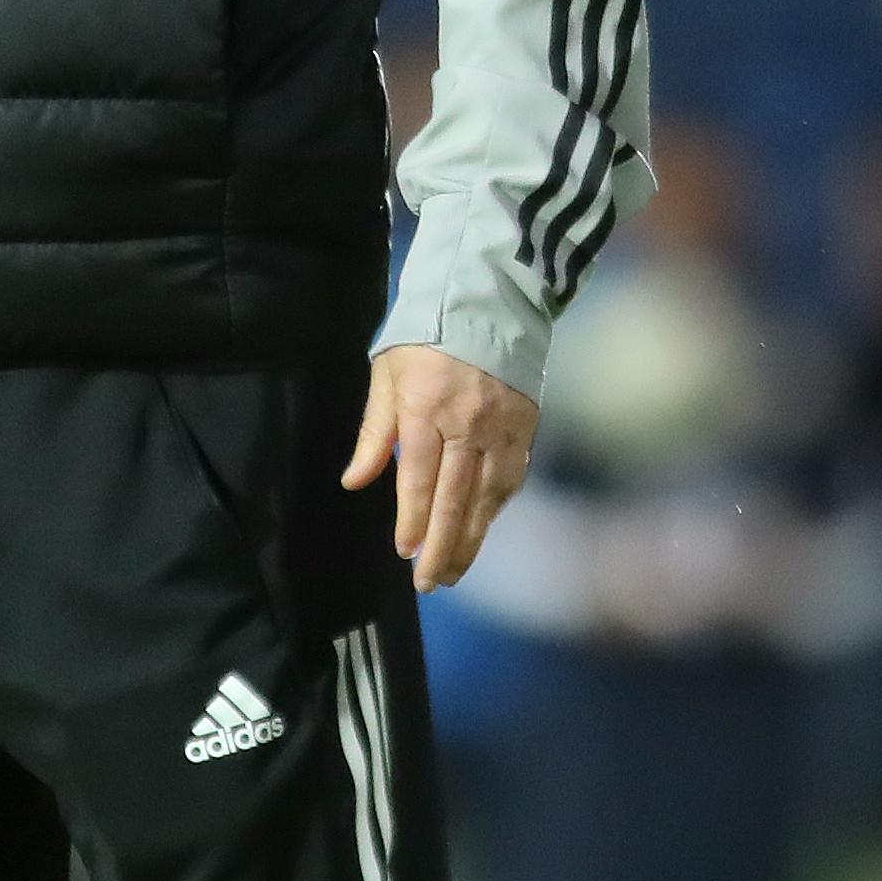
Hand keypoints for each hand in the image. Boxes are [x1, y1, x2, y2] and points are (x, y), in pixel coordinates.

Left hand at [345, 345, 540, 593]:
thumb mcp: (387, 374)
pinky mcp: (527, 426)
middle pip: (455, 497)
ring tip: (454, 571)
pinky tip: (484, 529)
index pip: (419, 477)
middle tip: (429, 583)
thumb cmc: (426, 336)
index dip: (412, 519)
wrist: (490, 297)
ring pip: (487, 496)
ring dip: (471, 539)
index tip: (405, 551)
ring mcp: (502, 427)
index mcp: (426, 408)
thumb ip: (374, 432)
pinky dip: (496, 509)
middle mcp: (467, 423)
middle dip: (441, 546)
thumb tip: (355, 482)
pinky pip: (511, 478)